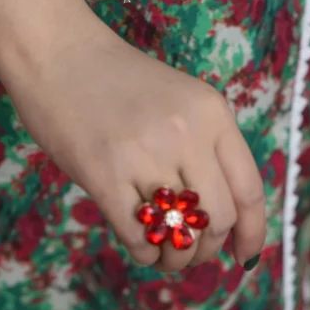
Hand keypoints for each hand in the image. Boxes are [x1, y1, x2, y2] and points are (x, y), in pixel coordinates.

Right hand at [0, 0, 263, 271]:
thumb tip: (221, 216)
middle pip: (219, 219)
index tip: (244, 256)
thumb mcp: (178, 100)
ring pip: (182, 235)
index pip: (249, 189)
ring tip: (164, 252)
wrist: (57, 52)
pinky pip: (140, 239)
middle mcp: (187, 134)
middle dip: (208, 247)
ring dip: (176, 257)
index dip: (252, 233)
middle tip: (189, 251)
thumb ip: (203, 145)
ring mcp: (145, 155)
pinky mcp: (104, 175)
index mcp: (212, 113)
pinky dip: (145, 255)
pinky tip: (138, 246)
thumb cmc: (114, 79)